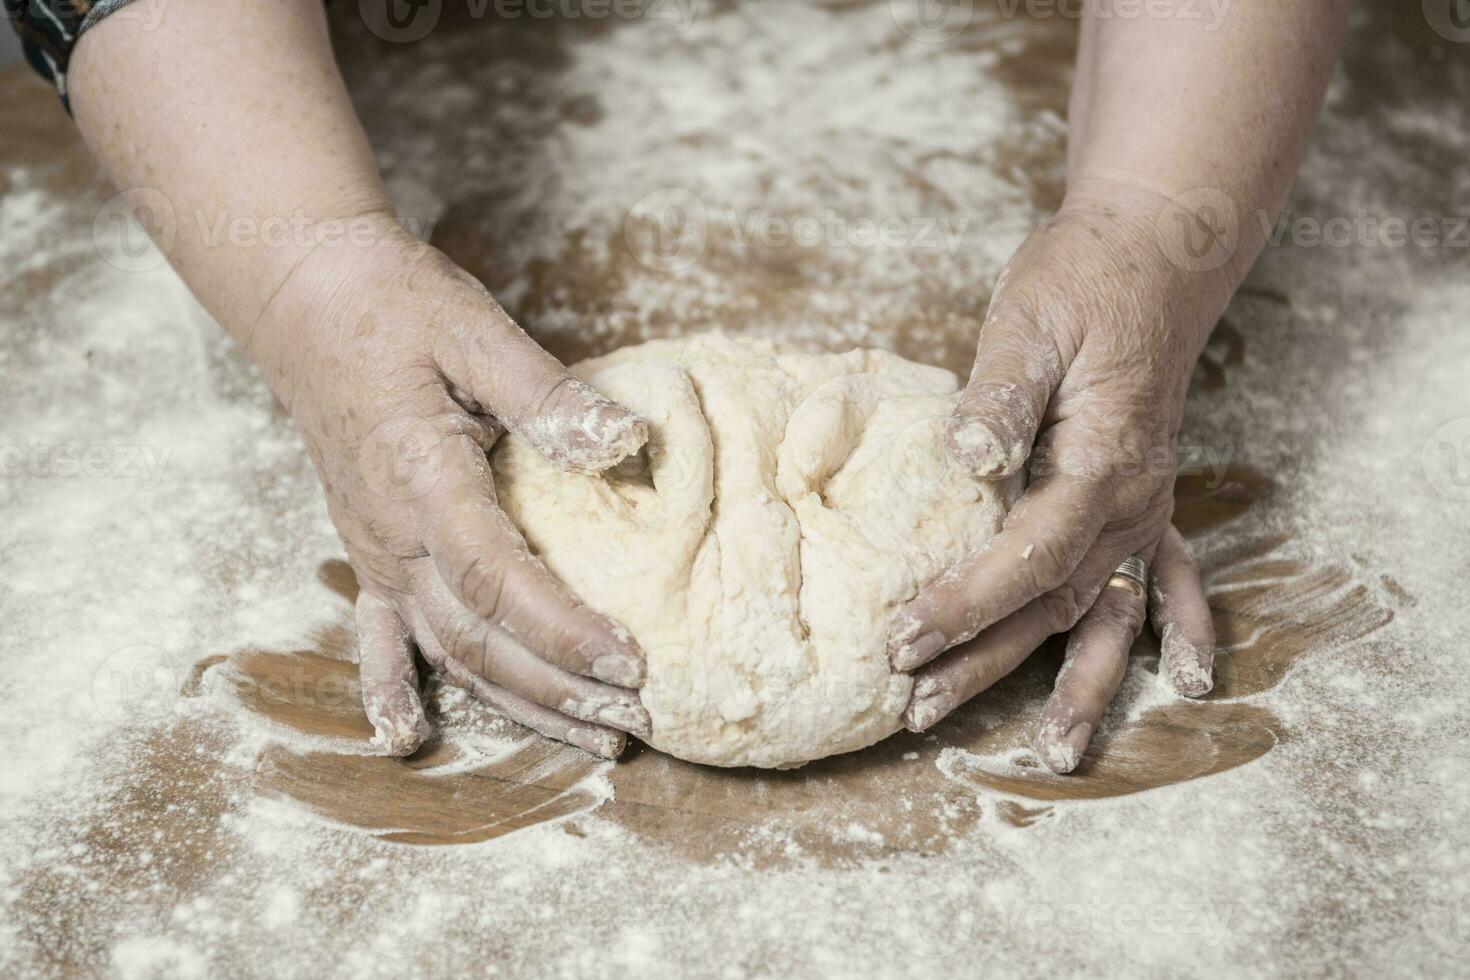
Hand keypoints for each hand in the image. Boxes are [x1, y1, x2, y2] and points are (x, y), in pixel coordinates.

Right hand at [255, 224, 651, 759]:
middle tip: (633, 720)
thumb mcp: (478, 332)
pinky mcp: (367, 549)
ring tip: (588, 738)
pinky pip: (377, 635)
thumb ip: (550, 397)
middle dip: (557, 689)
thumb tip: (630, 439)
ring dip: (516, 702)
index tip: (631, 662)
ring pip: (445, 651)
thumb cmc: (396, 307)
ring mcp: (374, 550)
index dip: (565, 631)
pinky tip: (406, 740)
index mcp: (425, 483)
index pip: (501, 582)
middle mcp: (393, 535)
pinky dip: (392, 690)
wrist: (308, 297)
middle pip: (478, 639)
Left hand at [886, 184, 1224, 772]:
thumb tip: (969, 456)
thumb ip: (1002, 395)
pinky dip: (1181, 628)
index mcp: (1097, 462)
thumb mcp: (1029, 321)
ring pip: (1107, 612)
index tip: (902, 638)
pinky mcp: (1146, 500)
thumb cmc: (1081, 281)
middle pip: (1054, 603)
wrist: (1153, 253)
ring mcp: (1146, 506)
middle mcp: (1131, 500)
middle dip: (986, 660)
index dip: (963, 603)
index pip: (1023, 556)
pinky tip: (1190, 677)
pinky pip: (1174, 579)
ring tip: (1050, 751)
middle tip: (918, 705)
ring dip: (1078, 682)